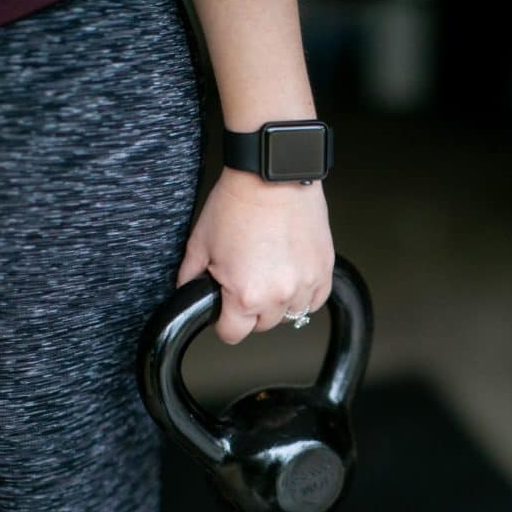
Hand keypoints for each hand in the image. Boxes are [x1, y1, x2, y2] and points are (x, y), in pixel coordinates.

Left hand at [176, 167, 334, 344]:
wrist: (271, 177)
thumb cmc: (239, 204)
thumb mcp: (200, 243)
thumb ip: (190, 276)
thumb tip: (187, 290)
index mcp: (245, 295)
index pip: (233, 334)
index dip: (224, 324)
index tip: (225, 313)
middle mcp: (278, 294)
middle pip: (263, 326)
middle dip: (251, 311)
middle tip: (245, 283)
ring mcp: (305, 283)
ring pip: (291, 314)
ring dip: (279, 302)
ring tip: (269, 274)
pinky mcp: (324, 270)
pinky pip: (316, 300)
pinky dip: (303, 294)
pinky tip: (290, 275)